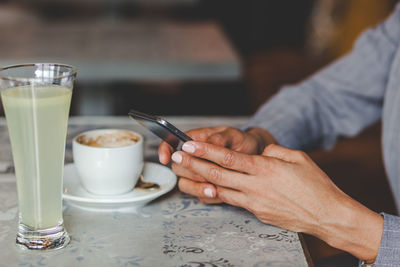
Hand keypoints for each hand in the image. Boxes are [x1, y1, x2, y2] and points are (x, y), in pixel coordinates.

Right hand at [158, 126, 275, 203]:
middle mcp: (193, 158)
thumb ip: (217, 139)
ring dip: (197, 188)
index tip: (166, 158)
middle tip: (204, 173)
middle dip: (190, 172)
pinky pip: (199, 196)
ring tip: (212, 190)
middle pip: (177, 167)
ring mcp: (198, 174)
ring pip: (185, 184)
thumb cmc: (241, 142)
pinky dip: (207, 197)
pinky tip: (219, 195)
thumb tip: (201, 143)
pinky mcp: (205, 187)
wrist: (255, 157)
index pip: (171, 143)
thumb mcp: (233, 136)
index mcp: (195, 141)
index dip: (164, 150)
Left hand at [171, 141, 383, 261]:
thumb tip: (260, 153)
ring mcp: (254, 202)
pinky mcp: (256, 213)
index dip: (205, 150)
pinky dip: (217, 194)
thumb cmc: (315, 184)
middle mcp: (255, 185)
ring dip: (199, 182)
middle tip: (177, 157)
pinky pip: (232, 202)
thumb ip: (274, 151)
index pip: (228, 157)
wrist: (326, 215)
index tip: (189, 144)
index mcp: (265, 168)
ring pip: (220, 190)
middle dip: (194, 164)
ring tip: (182, 175)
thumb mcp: (297, 157)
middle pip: (217, 174)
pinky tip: (207, 190)